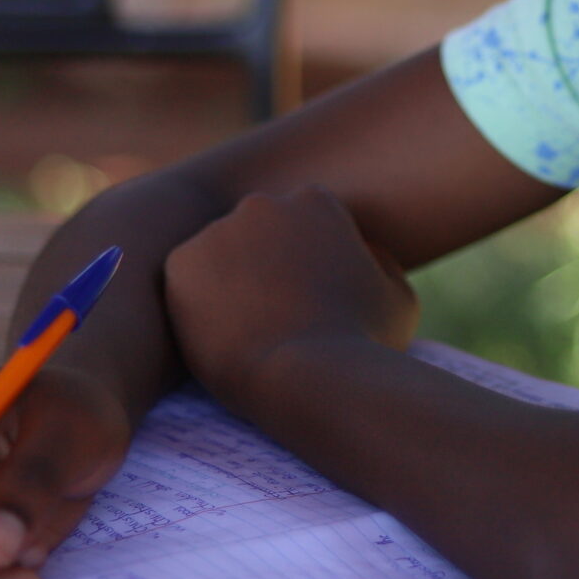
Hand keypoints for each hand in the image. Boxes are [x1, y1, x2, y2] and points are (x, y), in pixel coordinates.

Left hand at [164, 187, 419, 414]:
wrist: (308, 376)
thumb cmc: (362, 342)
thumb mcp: (398, 299)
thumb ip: (383, 264)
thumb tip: (362, 251)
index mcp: (316, 202)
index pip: (304, 229)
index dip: (308, 270)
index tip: (311, 306)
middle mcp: (263, 204)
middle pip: (259, 235)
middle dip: (264, 269)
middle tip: (275, 320)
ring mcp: (218, 230)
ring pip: (221, 256)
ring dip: (230, 285)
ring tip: (250, 333)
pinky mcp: (181, 262)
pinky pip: (187, 281)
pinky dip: (198, 306)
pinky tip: (223, 336)